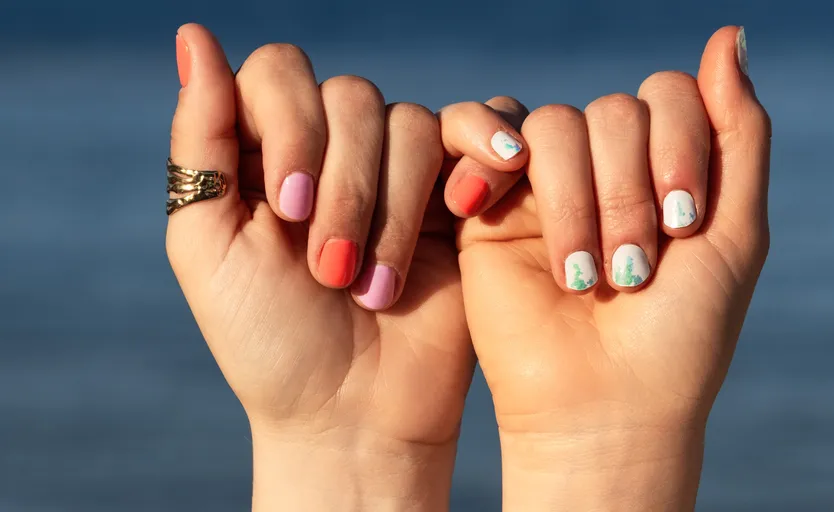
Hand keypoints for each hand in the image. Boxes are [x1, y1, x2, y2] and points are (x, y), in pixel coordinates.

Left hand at [166, 24, 526, 510]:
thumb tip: (194, 35)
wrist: (354, 415)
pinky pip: (481, 132)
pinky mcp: (461, 196)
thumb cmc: (271, 342)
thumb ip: (200, 137)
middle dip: (345, 186)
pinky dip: (479, 152)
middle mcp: (336, 151)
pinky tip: (465, 203)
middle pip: (352, 96)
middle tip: (331, 270)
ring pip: (411, 123)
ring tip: (375, 288)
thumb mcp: (207, 243)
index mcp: (269, 152)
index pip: (280, 73)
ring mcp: (402, 172)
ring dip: (392, 208)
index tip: (287, 209)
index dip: (289, 125)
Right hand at [456, 27, 770, 510]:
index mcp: (662, 170)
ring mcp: (545, 185)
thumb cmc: (679, 335)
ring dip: (578, 203)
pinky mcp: (488, 208)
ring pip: (556, 126)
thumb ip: (739, 132)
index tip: (683, 225)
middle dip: (628, 190)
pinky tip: (490, 205)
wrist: (601, 408)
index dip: (677, 147)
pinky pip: (485, 140)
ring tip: (580, 277)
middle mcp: (605, 169)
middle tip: (633, 270)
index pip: (668, 95)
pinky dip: (490, 160)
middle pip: (613, 110)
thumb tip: (730, 34)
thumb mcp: (736, 231)